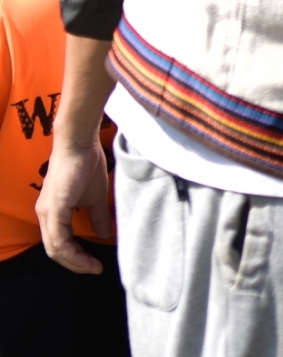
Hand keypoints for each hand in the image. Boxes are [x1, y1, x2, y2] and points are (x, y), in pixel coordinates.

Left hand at [36, 136, 111, 274]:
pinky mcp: (53, 208)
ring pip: (55, 248)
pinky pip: (58, 238)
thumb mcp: (96, 196)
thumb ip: (97, 216)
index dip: (77, 258)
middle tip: (94, 270)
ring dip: (74, 262)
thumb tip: (105, 235)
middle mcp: (45, 215)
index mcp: (53, 213)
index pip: (60, 244)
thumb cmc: (86, 165)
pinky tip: (86, 256)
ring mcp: (47, 212)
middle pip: (55, 251)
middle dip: (75, 264)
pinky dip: (72, 251)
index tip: (96, 265)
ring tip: (92, 267)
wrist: (79, 143)